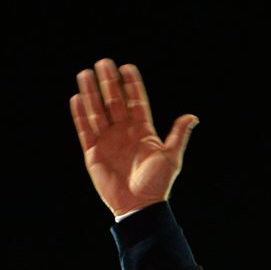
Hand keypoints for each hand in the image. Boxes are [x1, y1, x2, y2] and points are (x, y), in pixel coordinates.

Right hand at [70, 59, 197, 217]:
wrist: (139, 206)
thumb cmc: (157, 184)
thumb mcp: (171, 157)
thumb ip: (178, 134)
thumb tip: (193, 117)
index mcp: (143, 131)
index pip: (136, 102)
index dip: (131, 85)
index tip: (127, 67)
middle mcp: (124, 133)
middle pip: (114, 102)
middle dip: (109, 82)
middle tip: (103, 62)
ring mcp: (108, 141)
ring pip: (97, 111)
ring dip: (91, 93)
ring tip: (85, 74)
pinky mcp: (93, 153)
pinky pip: (84, 130)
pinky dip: (80, 114)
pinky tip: (77, 98)